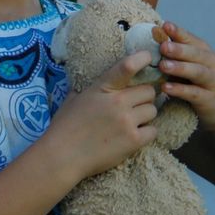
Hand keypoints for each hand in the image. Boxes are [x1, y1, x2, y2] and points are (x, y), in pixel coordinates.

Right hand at [47, 51, 158, 180]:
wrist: (62, 156)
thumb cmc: (64, 127)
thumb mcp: (74, 98)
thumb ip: (89, 87)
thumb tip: (92, 78)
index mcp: (102, 87)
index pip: (127, 66)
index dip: (142, 59)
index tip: (150, 58)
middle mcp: (117, 101)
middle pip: (149, 91)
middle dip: (144, 97)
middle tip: (135, 105)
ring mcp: (126, 121)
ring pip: (152, 110)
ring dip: (145, 116)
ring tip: (133, 122)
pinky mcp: (133, 141)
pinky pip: (153, 130)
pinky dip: (146, 133)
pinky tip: (134, 136)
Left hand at [154, 21, 214, 131]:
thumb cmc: (196, 80)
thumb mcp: (188, 63)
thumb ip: (173, 51)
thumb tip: (153, 32)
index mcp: (203, 50)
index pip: (190, 38)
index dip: (178, 32)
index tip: (165, 25)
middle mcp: (210, 62)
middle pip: (195, 53)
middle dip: (179, 49)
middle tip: (163, 46)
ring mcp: (211, 80)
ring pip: (196, 72)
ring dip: (179, 68)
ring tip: (163, 66)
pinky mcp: (208, 98)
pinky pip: (193, 93)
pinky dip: (180, 90)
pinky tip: (166, 88)